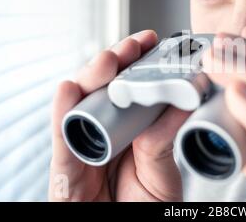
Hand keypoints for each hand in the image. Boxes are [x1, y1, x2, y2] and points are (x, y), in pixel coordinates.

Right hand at [49, 30, 187, 200]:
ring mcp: (82, 146)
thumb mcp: (161, 167)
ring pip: (80, 104)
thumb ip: (164, 137)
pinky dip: (63, 113)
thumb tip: (183, 100)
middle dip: (116, 62)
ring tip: (108, 60)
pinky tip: (69, 90)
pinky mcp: (65, 170)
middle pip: (102, 88)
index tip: (151, 42)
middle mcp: (102, 131)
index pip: (127, 87)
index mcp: (126, 128)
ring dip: (92, 77)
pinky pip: (62, 138)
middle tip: (133, 45)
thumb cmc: (147, 204)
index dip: (136, 62)